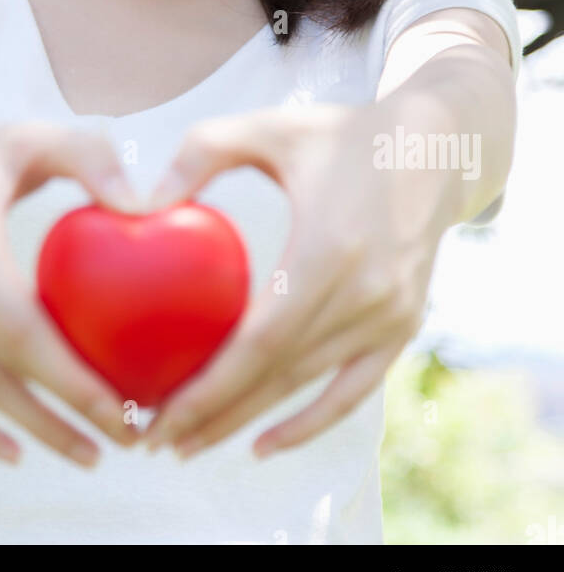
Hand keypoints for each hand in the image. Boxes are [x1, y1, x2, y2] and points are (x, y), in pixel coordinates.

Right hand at [0, 104, 143, 465]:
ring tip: (93, 452)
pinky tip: (16, 453)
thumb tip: (147, 206)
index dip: (71, 375)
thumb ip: (92, 157)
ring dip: (32, 430)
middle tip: (130, 436)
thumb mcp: (37, 135)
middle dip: (67, 414)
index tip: (130, 403)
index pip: (19, 326)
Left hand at [139, 102, 457, 457]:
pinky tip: (262, 444)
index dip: (209, 387)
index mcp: (329, 249)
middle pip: (279, 376)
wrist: (433, 148)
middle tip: (153, 440)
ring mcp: (390, 316)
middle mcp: (366, 293)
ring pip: (307, 387)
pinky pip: (352, 392)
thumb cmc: (336, 133)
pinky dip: (309, 425)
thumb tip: (138, 204)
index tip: (156, 412)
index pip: (260, 341)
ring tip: (187, 444)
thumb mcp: (266, 127)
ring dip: (246, 422)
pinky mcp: (403, 327)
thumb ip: (200, 152)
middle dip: (212, 417)